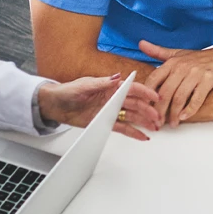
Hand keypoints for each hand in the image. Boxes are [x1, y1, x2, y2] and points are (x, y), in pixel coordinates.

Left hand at [37, 74, 163, 140]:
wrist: (55, 106)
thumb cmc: (67, 91)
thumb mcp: (84, 85)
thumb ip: (102, 83)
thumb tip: (117, 77)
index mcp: (110, 86)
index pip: (132, 88)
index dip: (145, 92)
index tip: (156, 97)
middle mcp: (113, 98)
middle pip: (136, 104)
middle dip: (148, 110)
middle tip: (158, 117)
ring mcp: (111, 110)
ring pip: (132, 116)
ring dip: (144, 121)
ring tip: (155, 127)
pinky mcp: (106, 121)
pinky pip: (123, 127)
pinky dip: (133, 132)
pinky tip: (142, 135)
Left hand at [138, 41, 212, 125]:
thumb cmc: (201, 58)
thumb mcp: (178, 53)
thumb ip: (158, 51)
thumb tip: (141, 44)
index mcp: (172, 62)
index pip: (153, 80)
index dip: (147, 96)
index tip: (144, 108)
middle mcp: (182, 67)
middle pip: (165, 92)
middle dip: (159, 110)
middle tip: (156, 122)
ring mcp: (196, 73)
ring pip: (179, 97)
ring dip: (174, 113)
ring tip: (172, 123)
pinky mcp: (209, 79)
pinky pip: (197, 98)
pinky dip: (190, 110)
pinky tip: (185, 117)